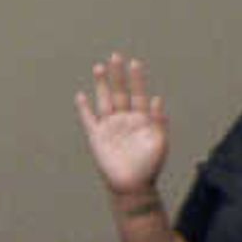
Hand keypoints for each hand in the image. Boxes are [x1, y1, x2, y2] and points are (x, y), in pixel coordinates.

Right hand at [75, 54, 168, 205]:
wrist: (133, 185)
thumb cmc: (150, 165)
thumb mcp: (160, 142)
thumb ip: (158, 120)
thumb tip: (156, 98)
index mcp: (142, 119)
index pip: (138, 93)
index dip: (136, 79)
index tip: (134, 63)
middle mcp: (125, 119)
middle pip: (119, 92)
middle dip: (118, 75)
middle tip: (116, 56)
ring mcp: (110, 126)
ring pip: (104, 100)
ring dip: (101, 84)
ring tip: (99, 67)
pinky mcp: (97, 137)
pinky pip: (89, 119)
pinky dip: (84, 108)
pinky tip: (81, 96)